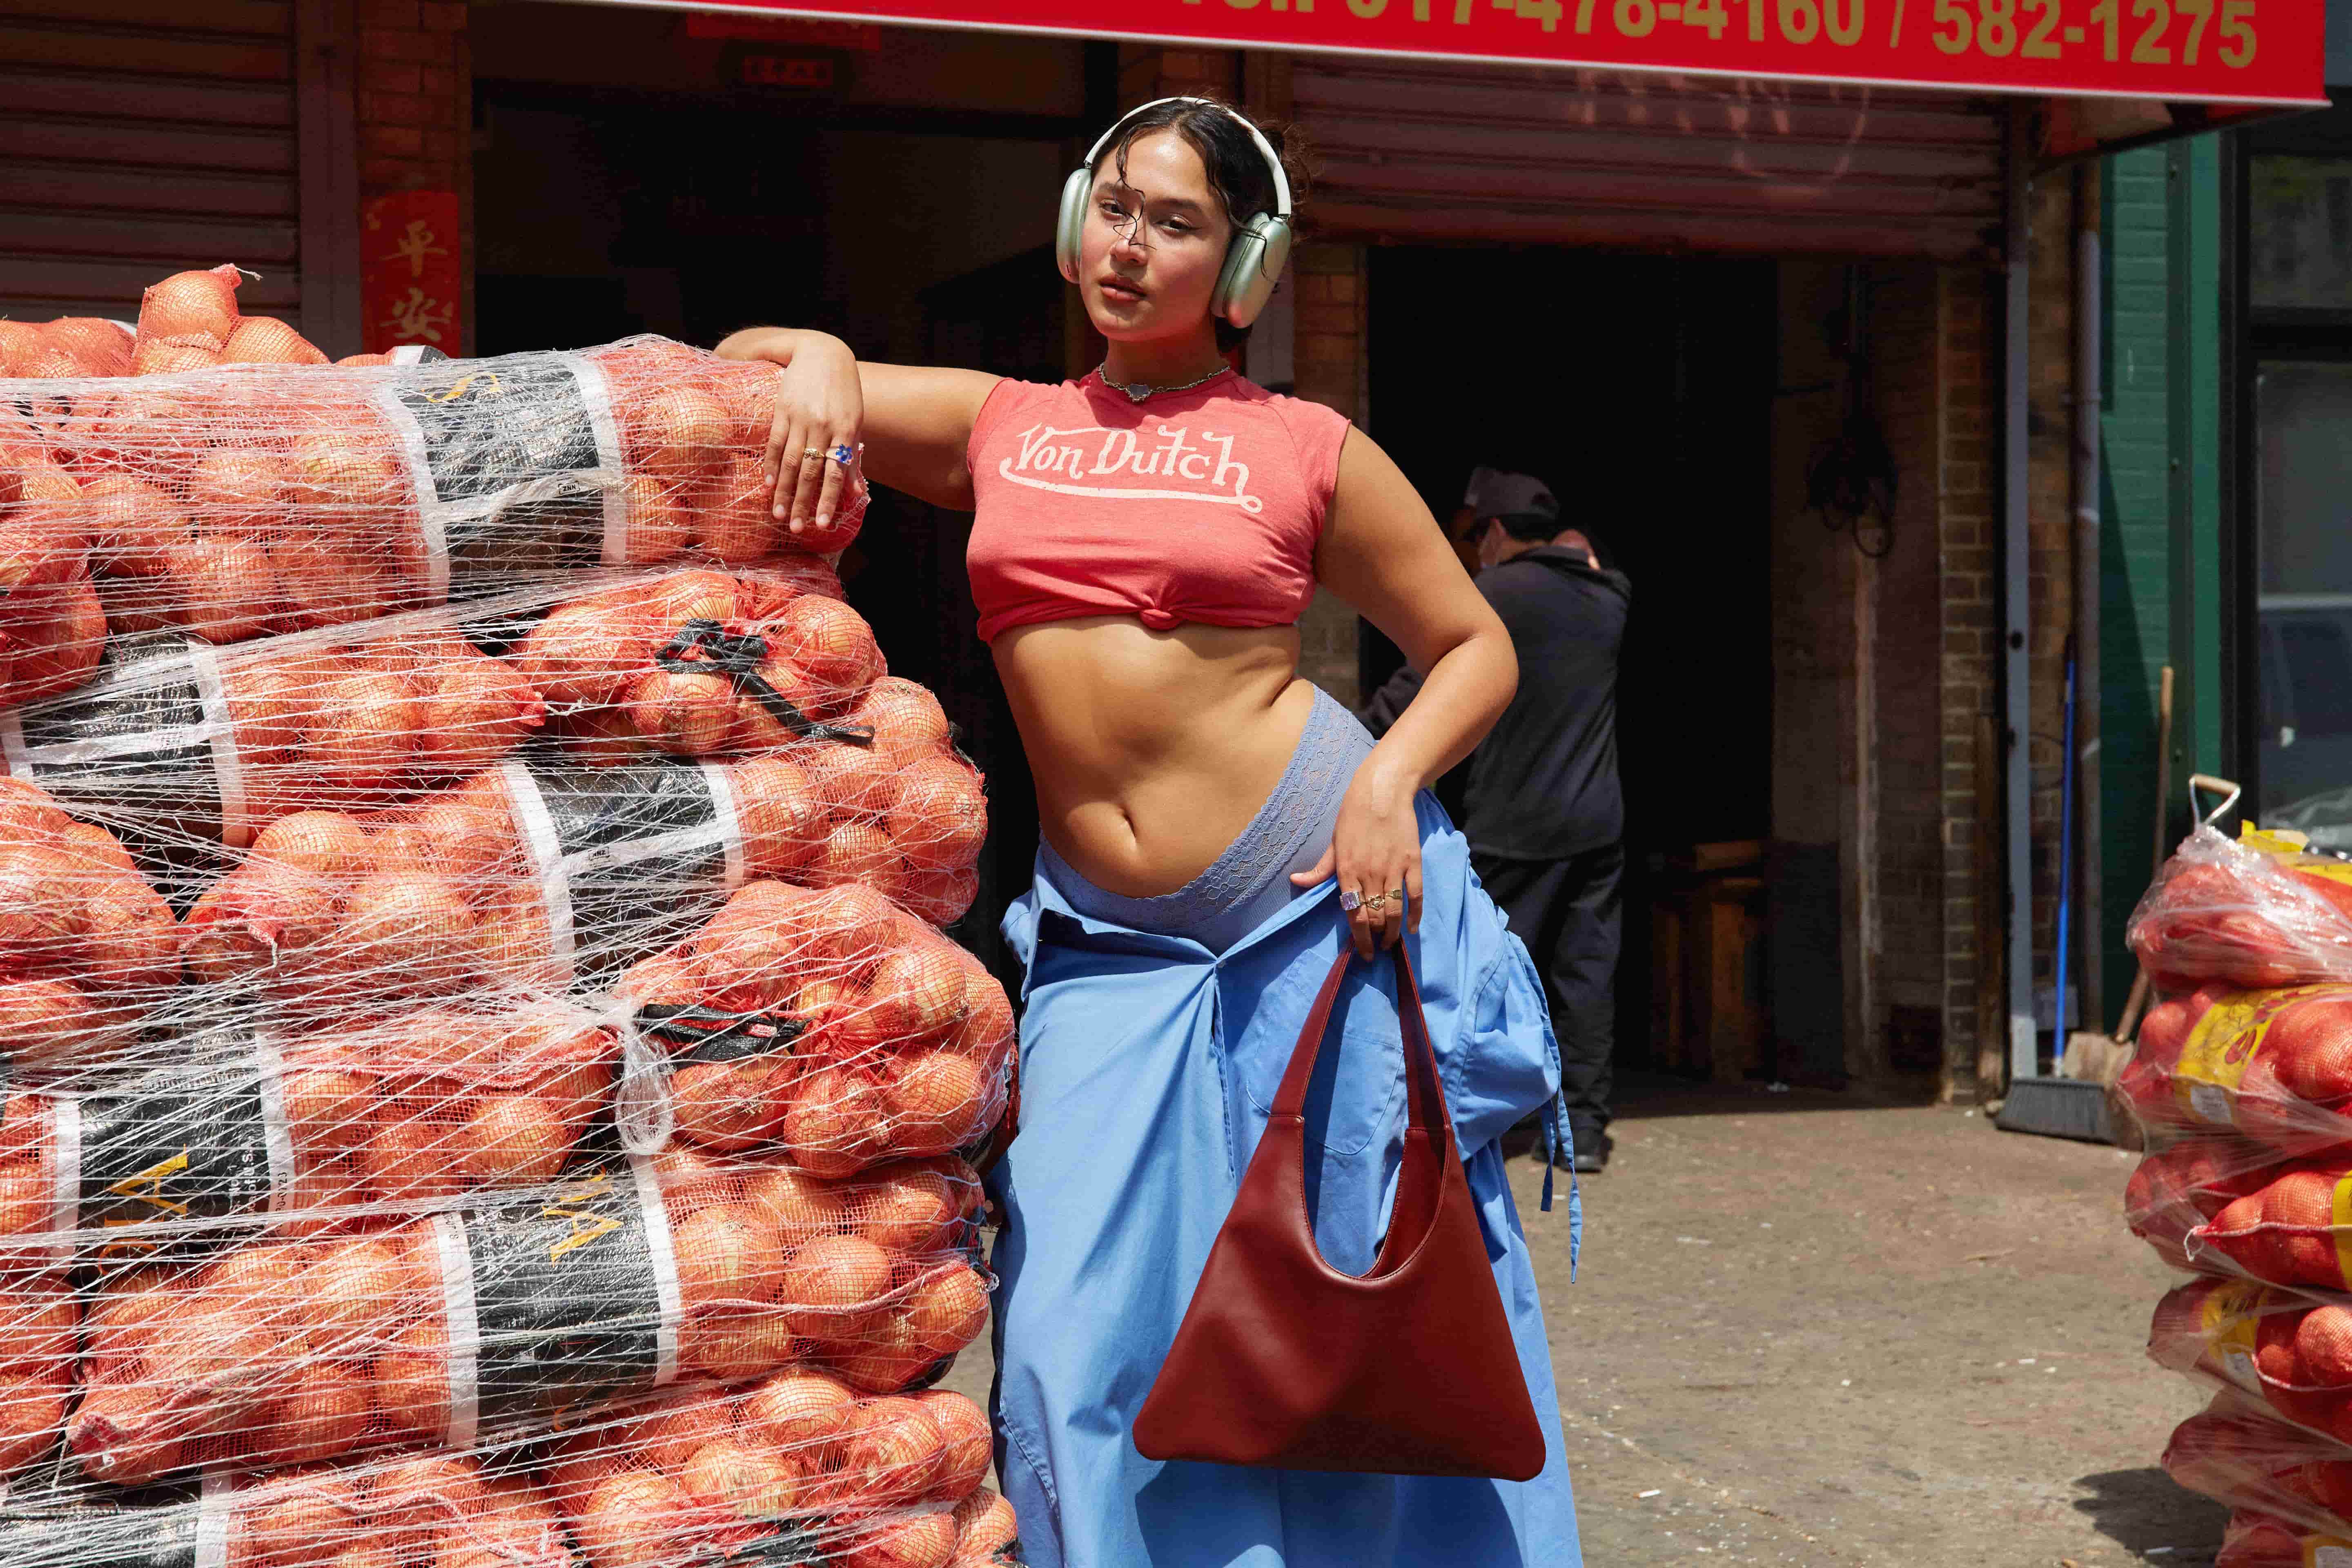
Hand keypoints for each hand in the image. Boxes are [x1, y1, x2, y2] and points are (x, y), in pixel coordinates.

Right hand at [759, 338, 862, 538]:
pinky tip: (769, 485)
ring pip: (790, 461)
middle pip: (810, 472)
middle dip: (803, 503)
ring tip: (779, 514)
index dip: (827, 500)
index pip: (835, 473)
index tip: (822, 524)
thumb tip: (857, 494)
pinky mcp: (782, 409)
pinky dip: (771, 465)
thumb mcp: (853, 422)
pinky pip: (775, 442)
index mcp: (845, 431)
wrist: (822, 352)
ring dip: (784, 491)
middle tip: (796, 528)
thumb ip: (852, 457)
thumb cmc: (843, 392)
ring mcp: (801, 417)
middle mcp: (823, 426)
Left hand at [1290, 760, 1421, 959]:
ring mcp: (1393, 869)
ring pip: (1395, 910)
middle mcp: (1370, 874)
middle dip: (1375, 940)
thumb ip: (1320, 869)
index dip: (1359, 939)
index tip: (1361, 954)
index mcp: (1347, 871)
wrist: (1383, 791)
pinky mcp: (1412, 862)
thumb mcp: (1333, 843)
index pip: (1354, 915)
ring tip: (1391, 944)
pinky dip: (1415, 915)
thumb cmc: (1353, 816)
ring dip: (1393, 933)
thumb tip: (1296, 881)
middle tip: (1375, 951)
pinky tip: (1412, 928)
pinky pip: (1416, 895)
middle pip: (1375, 918)